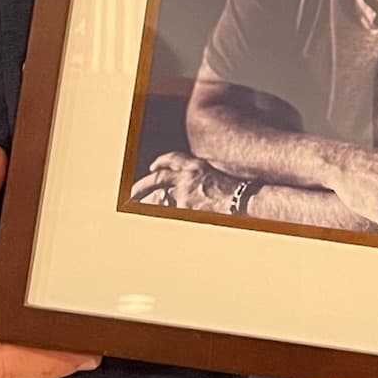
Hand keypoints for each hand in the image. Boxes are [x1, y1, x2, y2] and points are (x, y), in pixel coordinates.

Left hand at [130, 152, 245, 213]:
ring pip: (161, 197)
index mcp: (198, 166)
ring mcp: (185, 191)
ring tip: (138, 207)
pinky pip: (173, 210)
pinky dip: (168, 214)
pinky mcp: (185, 205)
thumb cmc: (239, 191)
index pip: (173, 160)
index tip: (153, 167)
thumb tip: (197, 190)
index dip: (161, 162)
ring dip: (148, 202)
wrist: (245, 199)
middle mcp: (188, 176)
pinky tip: (160, 218)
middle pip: (158, 178)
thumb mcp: (220, 179)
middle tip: (132, 193)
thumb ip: (204, 181)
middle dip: (143, 185)